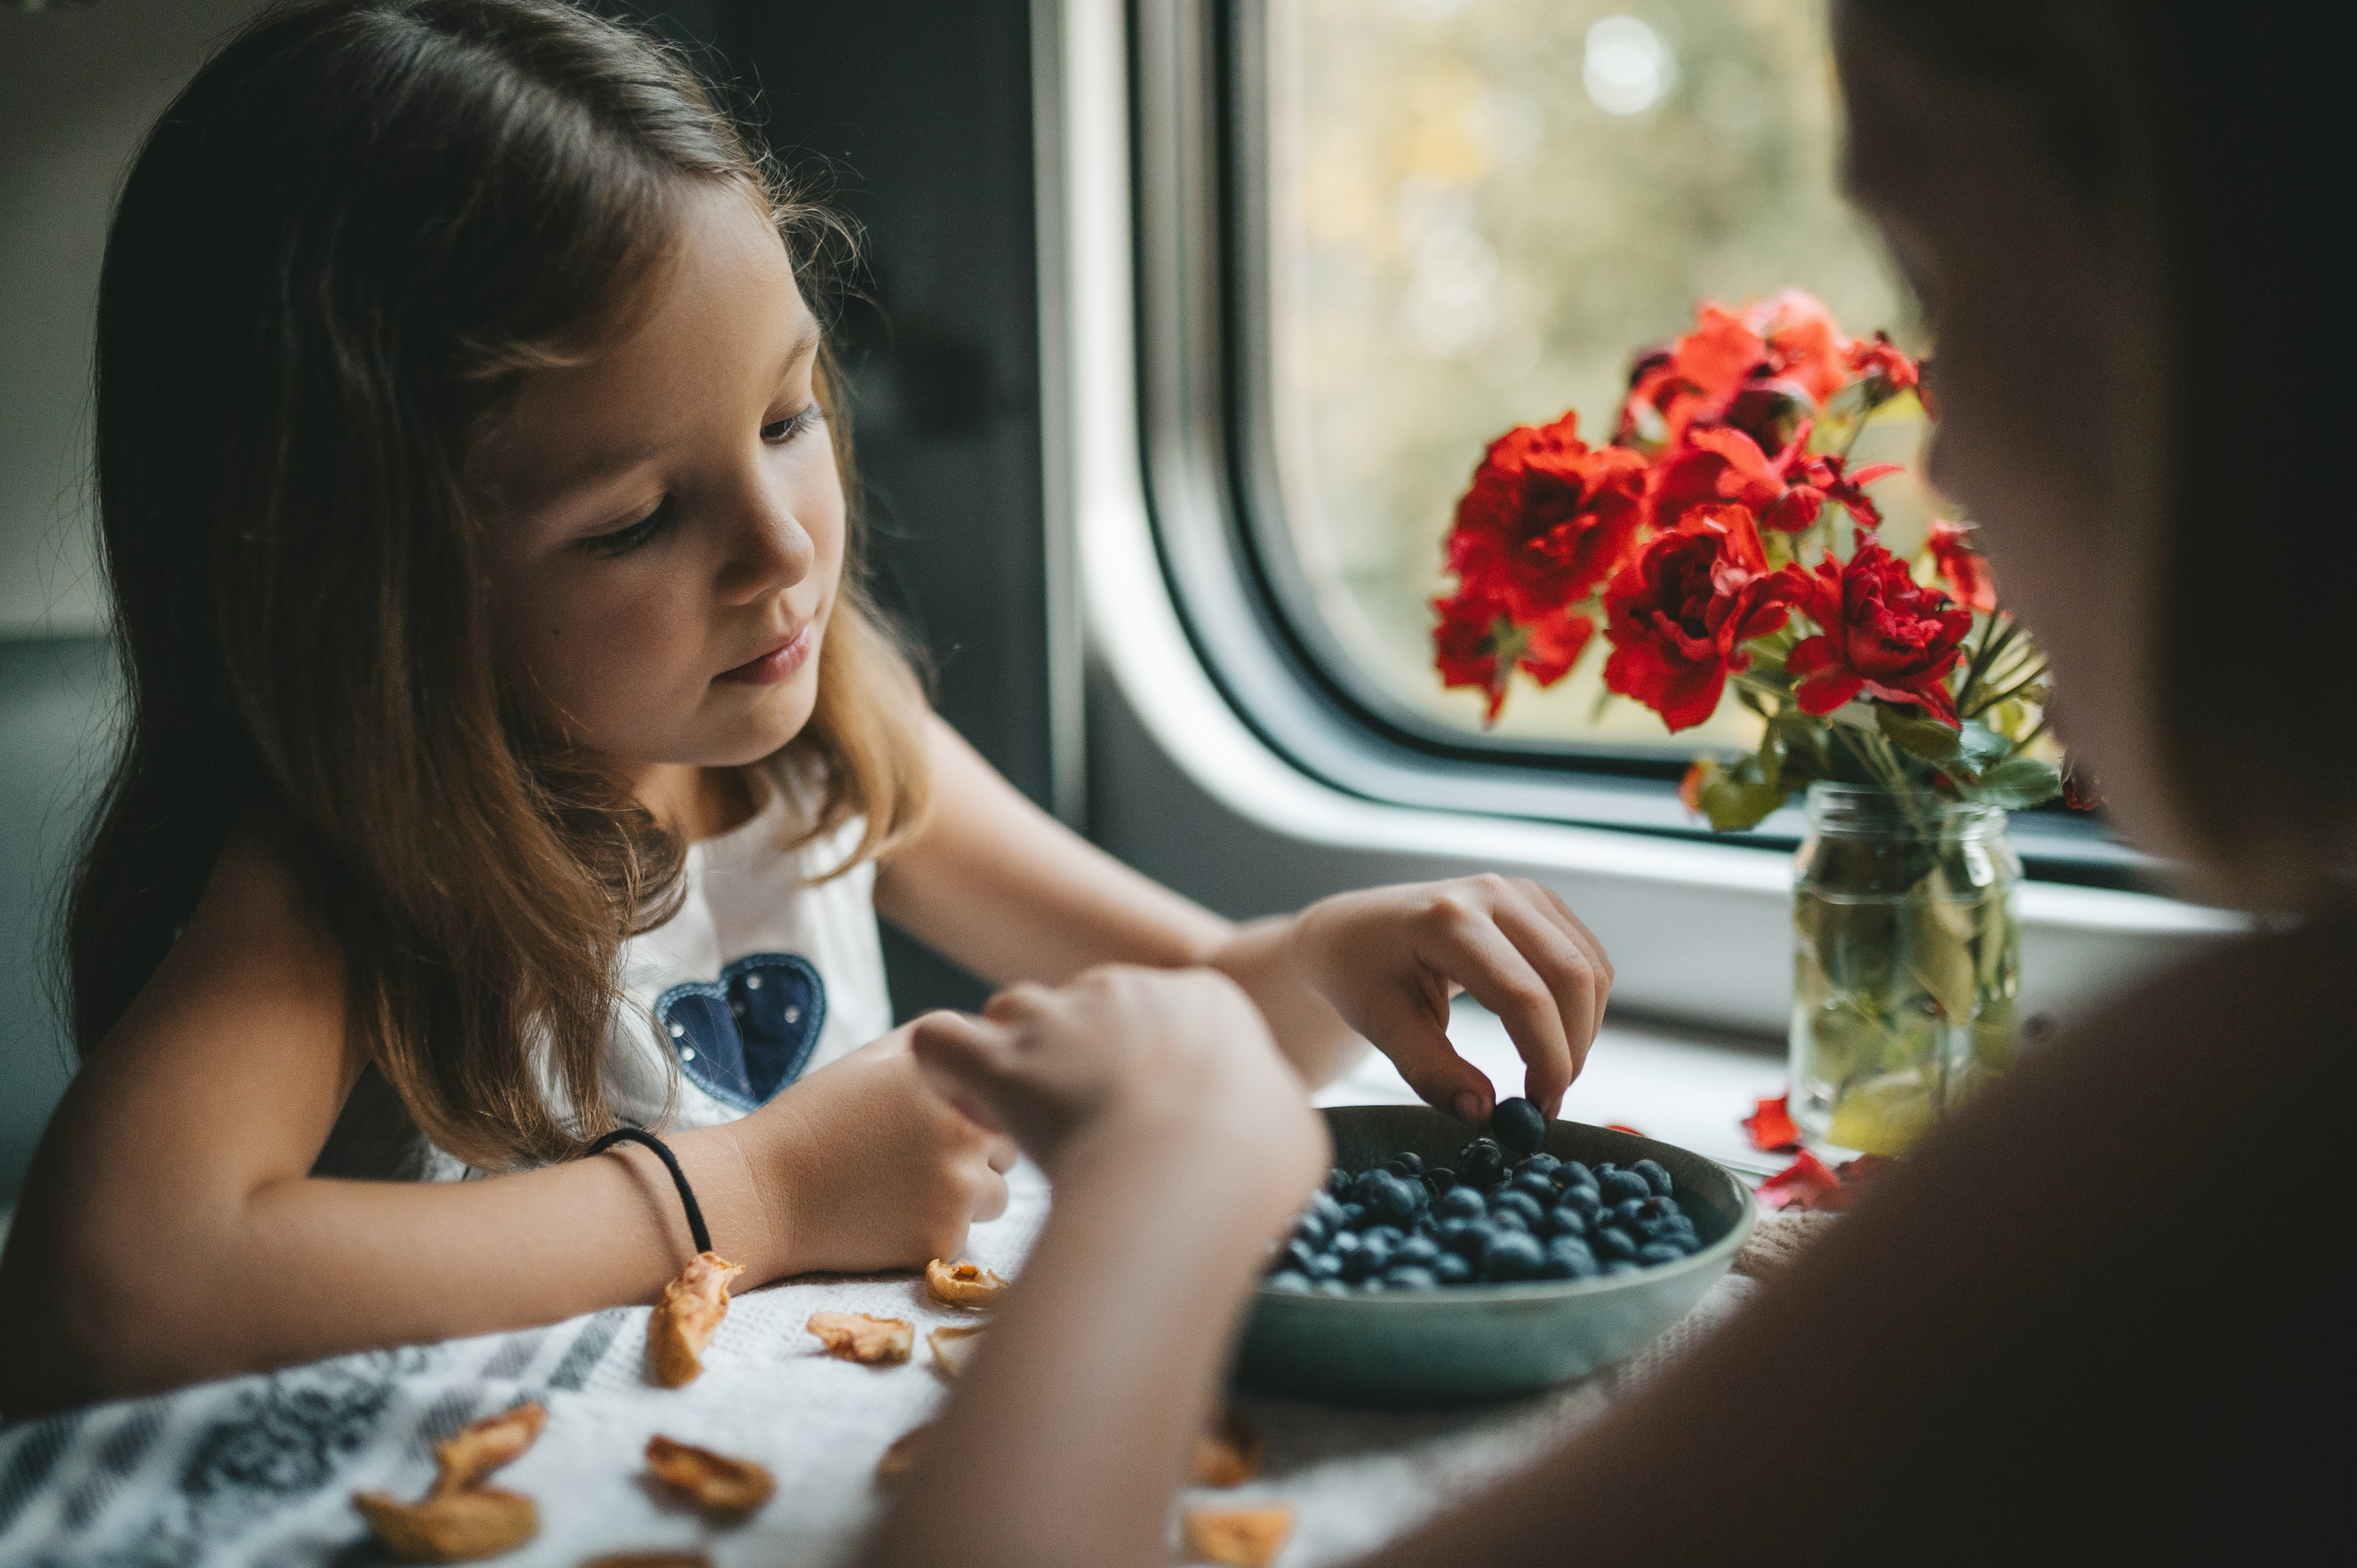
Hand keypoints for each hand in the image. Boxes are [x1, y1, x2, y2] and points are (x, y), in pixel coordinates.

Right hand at [751, 1027, 1016, 1276]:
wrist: (764, 1192)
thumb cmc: (819, 1117)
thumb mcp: (879, 1057)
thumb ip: (944, 1042)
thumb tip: (995, 1039)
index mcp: (957, 1081)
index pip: (1007, 1096)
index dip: (976, 1110)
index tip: (936, 1119)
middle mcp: (968, 1131)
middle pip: (1009, 1147)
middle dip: (976, 1154)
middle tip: (916, 1158)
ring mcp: (960, 1188)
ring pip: (995, 1195)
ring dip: (963, 1195)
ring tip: (902, 1188)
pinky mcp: (943, 1238)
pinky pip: (963, 1234)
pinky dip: (934, 1229)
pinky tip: (889, 1218)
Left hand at [907, 966, 1324, 1185]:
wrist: (1192, 1169)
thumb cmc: (1254, 1161)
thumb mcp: (1288, 1127)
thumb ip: (1262, 1110)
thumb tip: (1257, 1126)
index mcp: (1205, 999)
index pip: (1167, 1012)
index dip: (1152, 1062)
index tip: (1152, 1114)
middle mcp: (1129, 990)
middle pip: (1089, 1008)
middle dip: (1083, 1059)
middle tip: (1092, 1130)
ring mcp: (1061, 1016)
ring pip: (1016, 1009)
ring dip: (1015, 1052)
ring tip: (1023, 1115)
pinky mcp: (1002, 1059)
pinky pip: (942, 1038)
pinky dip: (944, 1066)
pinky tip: (962, 1100)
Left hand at [1290, 874, 1612, 1121]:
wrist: (1356, 930)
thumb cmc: (1364, 976)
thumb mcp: (1385, 1029)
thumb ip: (1433, 1074)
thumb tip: (1484, 1115)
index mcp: (1446, 920)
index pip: (1523, 996)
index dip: (1546, 1058)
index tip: (1539, 1108)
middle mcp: (1491, 893)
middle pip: (1571, 978)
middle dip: (1572, 1050)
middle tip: (1547, 1099)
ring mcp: (1521, 891)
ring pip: (1591, 970)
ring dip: (1582, 1031)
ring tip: (1545, 1071)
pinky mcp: (1539, 901)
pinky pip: (1589, 959)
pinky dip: (1583, 1008)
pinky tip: (1551, 1036)